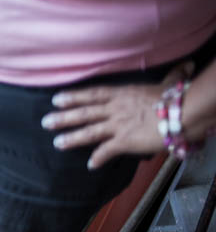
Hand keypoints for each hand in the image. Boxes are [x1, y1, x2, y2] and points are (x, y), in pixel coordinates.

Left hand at [41, 63, 193, 168]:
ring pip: (89, 131)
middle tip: (45, 122)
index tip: (56, 99)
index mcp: (122, 94)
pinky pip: (107, 150)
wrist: (183, 112)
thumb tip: (185, 66)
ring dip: (72, 138)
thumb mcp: (169, 84)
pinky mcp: (125, 141)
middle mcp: (115, 109)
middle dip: (63, 117)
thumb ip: (171, 78)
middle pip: (83, 113)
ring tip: (57, 143)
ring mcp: (118, 125)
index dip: (73, 97)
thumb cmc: (177, 97)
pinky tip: (90, 164)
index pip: (92, 95)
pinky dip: (98, 158)